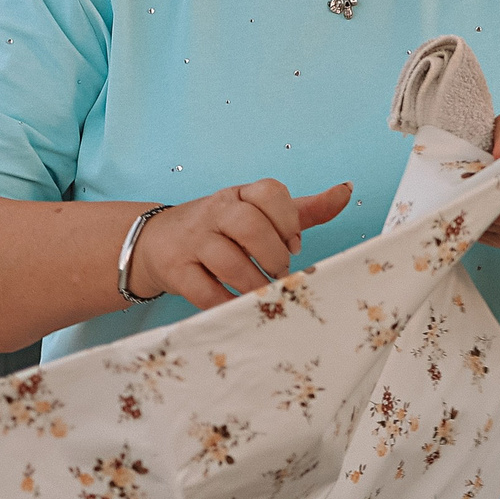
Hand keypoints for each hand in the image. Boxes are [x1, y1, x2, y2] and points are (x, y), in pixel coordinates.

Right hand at [128, 179, 353, 307]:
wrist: (153, 242)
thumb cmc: (220, 229)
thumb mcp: (258, 214)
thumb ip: (302, 210)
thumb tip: (346, 191)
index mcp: (239, 194)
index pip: (269, 192)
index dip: (289, 221)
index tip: (295, 244)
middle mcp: (214, 211)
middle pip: (249, 225)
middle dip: (273, 255)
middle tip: (281, 274)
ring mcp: (192, 239)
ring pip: (228, 260)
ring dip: (254, 283)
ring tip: (265, 294)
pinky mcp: (175, 268)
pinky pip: (204, 289)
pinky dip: (226, 303)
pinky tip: (238, 307)